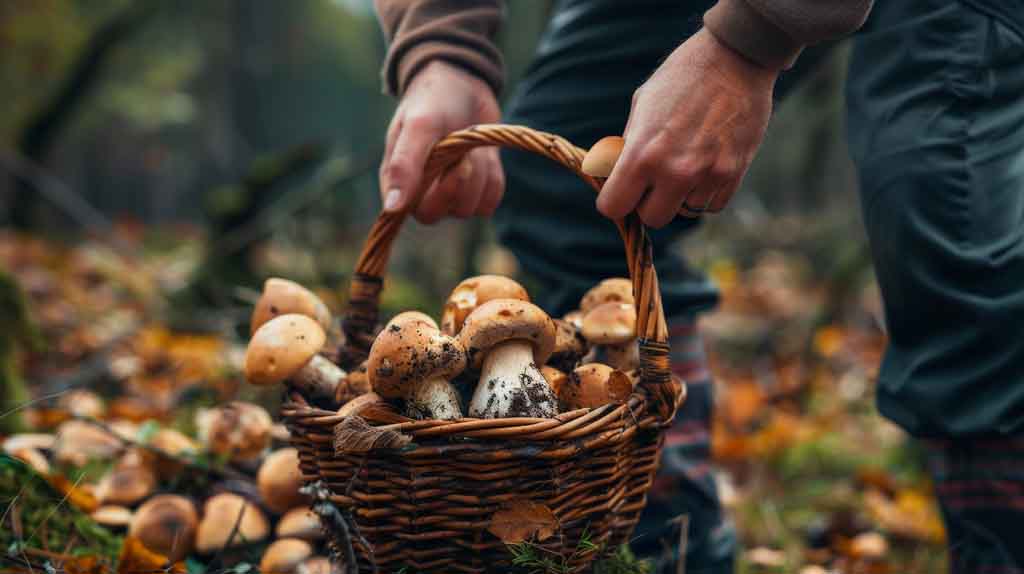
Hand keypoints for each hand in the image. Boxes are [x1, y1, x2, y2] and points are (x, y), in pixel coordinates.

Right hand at [380, 61, 503, 223]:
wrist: (463, 82)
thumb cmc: (432, 100)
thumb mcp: (419, 127)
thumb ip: (404, 165)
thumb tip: (392, 208)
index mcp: (400, 180)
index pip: (418, 212)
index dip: (439, 194)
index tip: (449, 162)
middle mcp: (422, 191)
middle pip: (445, 213)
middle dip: (462, 182)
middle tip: (464, 153)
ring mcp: (450, 192)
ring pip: (471, 208)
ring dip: (480, 174)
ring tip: (471, 145)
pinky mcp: (476, 188)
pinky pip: (490, 201)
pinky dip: (493, 177)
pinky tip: (486, 154)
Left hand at [597, 28, 778, 227]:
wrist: (734, 59)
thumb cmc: (681, 78)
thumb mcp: (642, 106)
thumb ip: (628, 147)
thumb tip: (614, 176)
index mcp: (642, 153)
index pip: (614, 207)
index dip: (616, 200)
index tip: (623, 191)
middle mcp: (674, 171)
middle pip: (653, 218)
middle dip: (650, 202)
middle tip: (655, 180)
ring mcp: (707, 175)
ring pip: (686, 212)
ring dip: (682, 197)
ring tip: (686, 164)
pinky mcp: (733, 174)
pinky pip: (713, 205)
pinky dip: (706, 193)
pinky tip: (706, 166)